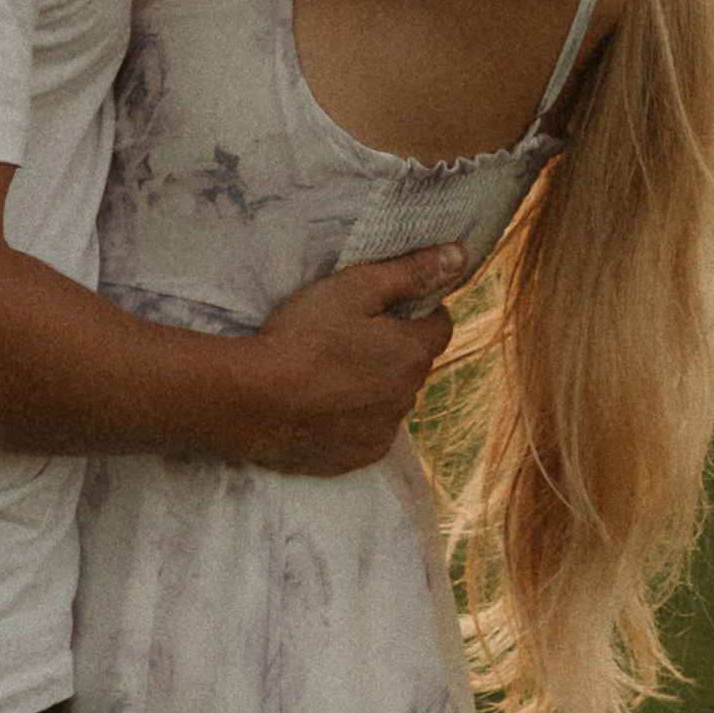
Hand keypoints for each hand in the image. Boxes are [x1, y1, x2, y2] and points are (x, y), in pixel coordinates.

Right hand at [239, 240, 464, 474]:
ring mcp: (384, 431)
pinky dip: (354, 417)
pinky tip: (323, 403)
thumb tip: (459, 255)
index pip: (440, 324)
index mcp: (413, 353)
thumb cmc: (303, 337)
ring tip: (330, 370)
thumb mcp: (354, 288)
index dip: (417, 310)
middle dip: (393, 347)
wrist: (254, 402)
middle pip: (413, 363)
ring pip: (391, 398)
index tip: (384, 306)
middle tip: (348, 334)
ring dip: (374, 384)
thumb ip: (410, 272)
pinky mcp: (359, 456)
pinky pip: (369, 430)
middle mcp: (408, 397)